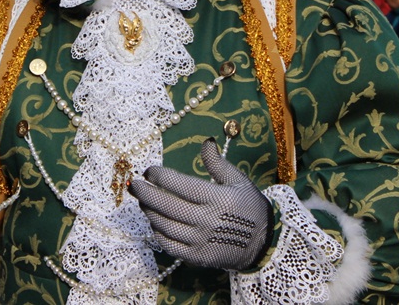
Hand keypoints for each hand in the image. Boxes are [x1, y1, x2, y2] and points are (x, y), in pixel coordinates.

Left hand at [130, 139, 273, 270]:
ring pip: (165, 226)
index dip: (161, 177)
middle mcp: (206, 221)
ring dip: (149, 212)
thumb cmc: (250, 208)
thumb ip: (218, 163)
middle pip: (167, 206)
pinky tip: (154, 222)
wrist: (263, 243)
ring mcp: (200, 241)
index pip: (181, 185)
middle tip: (135, 185)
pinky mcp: (197, 257)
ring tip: (142, 201)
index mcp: (217, 199)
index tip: (149, 171)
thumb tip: (206, 142)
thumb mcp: (239, 181)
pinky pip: (170, 245)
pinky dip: (158, 233)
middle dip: (146, 194)